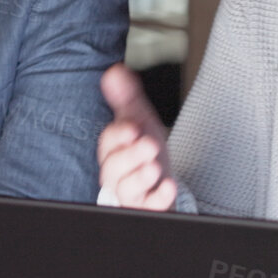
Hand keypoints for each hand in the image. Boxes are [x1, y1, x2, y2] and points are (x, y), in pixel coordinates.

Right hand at [96, 64, 178, 210]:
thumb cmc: (144, 149)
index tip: (132, 128)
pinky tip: (168, 187)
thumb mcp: (139, 120)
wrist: (158, 179)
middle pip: (113, 167)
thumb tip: (115, 71)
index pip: (108, 142)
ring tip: (154, 167)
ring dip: (139, 178)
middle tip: (148, 145)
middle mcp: (118, 172)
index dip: (118, 135)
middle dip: (129, 156)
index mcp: (114, 149)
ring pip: (126, 189)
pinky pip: (148, 206)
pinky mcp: (145, 205)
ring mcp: (131, 191)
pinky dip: (157, 198)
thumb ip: (127, 97)